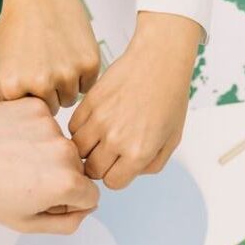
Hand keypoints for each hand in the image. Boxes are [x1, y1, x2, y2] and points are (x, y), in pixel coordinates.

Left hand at [0, 0, 99, 113]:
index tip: (26, 78)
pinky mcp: (89, 64)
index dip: (26, 98)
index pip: (25, 115)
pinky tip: (68, 53)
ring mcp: (67, 74)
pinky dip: (81, 74)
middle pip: (49, 110)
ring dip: (64, 85)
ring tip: (53, 58)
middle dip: (46, 94)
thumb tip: (7, 129)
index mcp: (12, 87)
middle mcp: (40, 84)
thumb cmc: (14, 28)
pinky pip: (87, 86)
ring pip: (69, 99)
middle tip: (41, 65)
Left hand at [0, 98, 98, 233]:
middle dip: (59, 177)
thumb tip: (84, 209)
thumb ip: (65, 223)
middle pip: (78, 169)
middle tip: (23, 180)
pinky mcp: (36, 107)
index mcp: (66, 183)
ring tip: (13, 158)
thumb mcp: (25, 223)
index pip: (91, 196)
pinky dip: (33, 131)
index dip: (69, 202)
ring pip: (61, 145)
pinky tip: (10, 140)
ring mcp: (52, 125)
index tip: (44, 199)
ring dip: (46, 152)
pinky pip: (46, 123)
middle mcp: (66, 151)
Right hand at [69, 12, 201, 189]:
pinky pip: (72, 128)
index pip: (112, 182)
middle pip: (92, 170)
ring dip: (87, 148)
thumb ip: (151, 165)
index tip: (120, 166)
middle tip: (109, 153)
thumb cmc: (169, 98)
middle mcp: (116, 140)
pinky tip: (95, 122)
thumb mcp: (171, 140)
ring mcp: (99, 120)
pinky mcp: (89, 103)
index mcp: (138, 152)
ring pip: (77, 150)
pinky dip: (80, 129)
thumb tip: (127, 173)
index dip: (116, 176)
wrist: (159, 61)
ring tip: (100, 138)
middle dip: (100, 165)